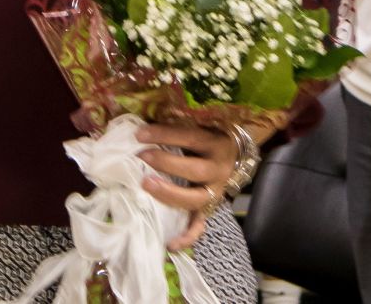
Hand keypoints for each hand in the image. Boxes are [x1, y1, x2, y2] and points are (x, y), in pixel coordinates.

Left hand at [134, 122, 237, 250]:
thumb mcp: (198, 127)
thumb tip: (137, 127)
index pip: (190, 137)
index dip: (164, 135)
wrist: (233, 155)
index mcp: (215, 144)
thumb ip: (174, 128)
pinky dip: (187, 236)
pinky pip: (200, 226)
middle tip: (142, 157)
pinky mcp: (209, 209)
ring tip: (146, 185)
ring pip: (196, 198)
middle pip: (196, 170)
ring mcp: (216, 192)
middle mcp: (219, 169)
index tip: (139, 134)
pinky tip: (170, 243)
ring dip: (170, 194)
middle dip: (167, 163)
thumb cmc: (204, 138)